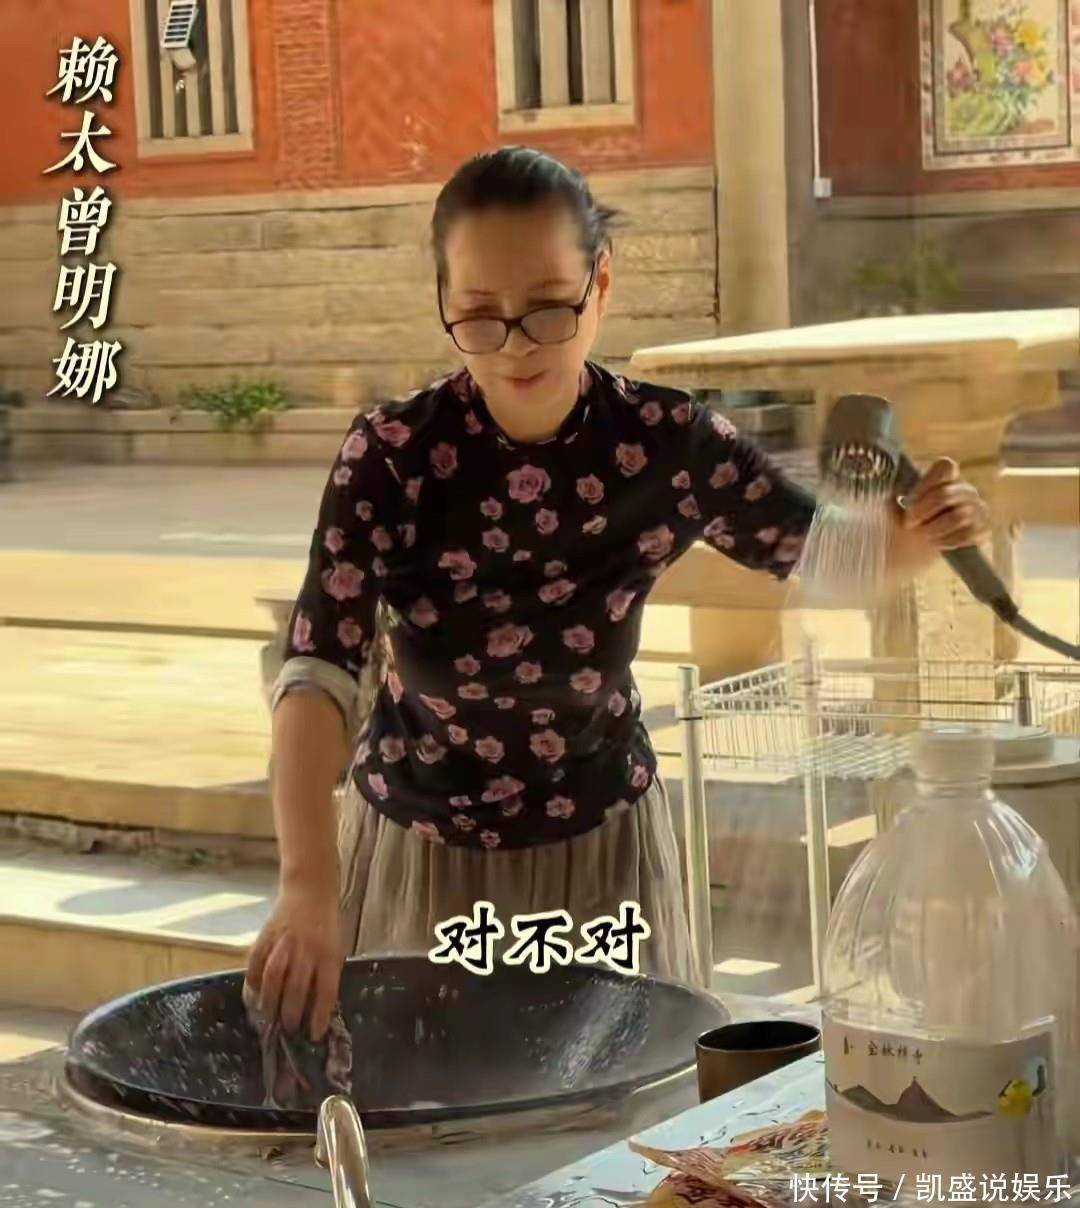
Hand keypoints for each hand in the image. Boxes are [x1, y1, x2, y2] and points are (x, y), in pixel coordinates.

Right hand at [246, 880, 342, 1040]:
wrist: (309, 890)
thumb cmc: (326, 923)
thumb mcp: (335, 947)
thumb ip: (325, 974)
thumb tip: (315, 1008)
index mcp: (328, 954)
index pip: (326, 991)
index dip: (319, 1016)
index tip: (313, 1035)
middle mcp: (306, 950)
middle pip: (297, 988)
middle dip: (291, 1014)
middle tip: (288, 1030)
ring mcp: (284, 943)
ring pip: (274, 978)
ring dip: (270, 1003)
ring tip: (268, 1019)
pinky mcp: (265, 937)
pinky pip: (256, 965)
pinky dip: (253, 983)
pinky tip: (255, 997)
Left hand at [890, 458, 990, 575]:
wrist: (914, 551)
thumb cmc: (905, 523)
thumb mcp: (892, 506)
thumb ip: (893, 494)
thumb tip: (892, 491)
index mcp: (946, 478)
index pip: (945, 466)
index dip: (926, 483)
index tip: (908, 500)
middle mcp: (966, 491)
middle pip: (946, 494)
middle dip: (923, 511)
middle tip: (908, 523)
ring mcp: (978, 510)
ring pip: (958, 516)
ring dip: (934, 528)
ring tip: (924, 534)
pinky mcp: (983, 531)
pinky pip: (969, 534)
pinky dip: (949, 541)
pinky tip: (939, 543)